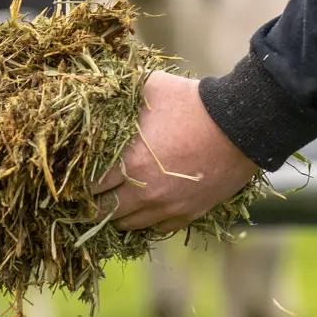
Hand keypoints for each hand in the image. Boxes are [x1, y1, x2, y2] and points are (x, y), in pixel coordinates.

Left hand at [92, 71, 261, 233]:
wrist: (241, 125)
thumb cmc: (192, 102)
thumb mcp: (150, 87)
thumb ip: (120, 92)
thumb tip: (96, 87)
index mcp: (130, 162)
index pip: (88, 186)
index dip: (78, 181)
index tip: (75, 175)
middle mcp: (145, 191)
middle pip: (103, 212)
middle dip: (92, 203)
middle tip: (88, 194)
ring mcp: (168, 206)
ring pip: (128, 225)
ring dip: (116, 215)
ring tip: (112, 202)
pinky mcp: (188, 212)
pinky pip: (156, 229)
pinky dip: (145, 222)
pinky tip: (141, 208)